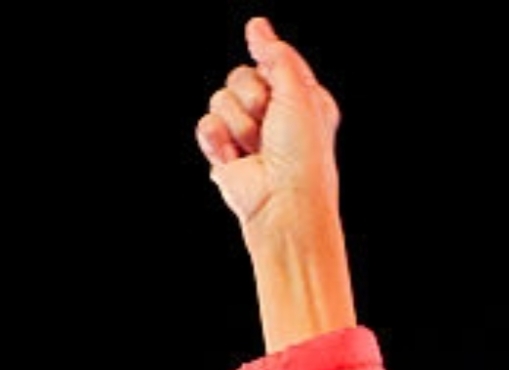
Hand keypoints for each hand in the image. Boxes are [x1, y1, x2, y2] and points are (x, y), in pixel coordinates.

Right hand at [196, 18, 356, 348]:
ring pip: (220, 99)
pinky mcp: (224, 152)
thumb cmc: (302, 155)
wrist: (282, 205)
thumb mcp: (299, 92)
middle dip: (250, 98)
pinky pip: (206, 125)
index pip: (270, 60)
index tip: (277, 94)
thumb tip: (256, 26)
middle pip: (239, 76)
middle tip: (268, 124)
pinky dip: (218, 141)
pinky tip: (236, 160)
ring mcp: (247, 134)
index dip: (269, 72)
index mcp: (300, 98)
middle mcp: (274, 114)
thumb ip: (277, 54)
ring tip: (255, 149)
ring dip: (237, 124)